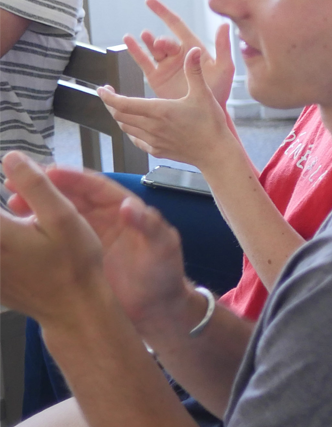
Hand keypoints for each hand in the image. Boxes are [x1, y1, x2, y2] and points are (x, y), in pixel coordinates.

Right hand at [6, 159, 192, 333]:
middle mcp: (103, 218)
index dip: (72, 177)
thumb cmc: (164, 276)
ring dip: (35, 206)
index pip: (96, 186)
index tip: (48, 172)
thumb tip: (130, 205)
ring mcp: (87, 238)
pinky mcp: (76, 258)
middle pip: (70, 195)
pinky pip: (53, 239)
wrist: (155, 310)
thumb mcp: (162, 249)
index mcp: (125, 209)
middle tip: (16, 182)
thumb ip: (150, 226)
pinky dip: (35, 232)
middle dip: (45, 187)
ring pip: (57, 214)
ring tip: (11, 202)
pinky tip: (17, 231)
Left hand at [100, 49, 236, 168]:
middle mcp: (151, 126)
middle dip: (110, 103)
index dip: (107, 96)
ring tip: (121, 106)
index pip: (123, 104)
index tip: (101, 89)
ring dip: (119, 116)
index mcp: (159, 110)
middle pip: (119, 115)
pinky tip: (135, 125)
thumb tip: (194, 50)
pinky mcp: (156, 150)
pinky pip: (135, 139)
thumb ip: (194, 71)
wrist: (215, 152)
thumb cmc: (211, 123)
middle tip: (109, 94)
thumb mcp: (203, 94)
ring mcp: (152, 140)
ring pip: (125, 127)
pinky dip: (130, 130)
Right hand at [122, 0, 232, 102]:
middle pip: (164, 40)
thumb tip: (225, 24)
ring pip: (152, 48)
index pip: (176, 25)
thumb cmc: (219, 90)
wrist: (207, 114)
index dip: (163, 13)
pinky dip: (135, 51)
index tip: (149, 1)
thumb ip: (223, 46)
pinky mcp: (156, 77)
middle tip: (161, 44)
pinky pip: (143, 61)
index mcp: (193, 48)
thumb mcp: (224, 67)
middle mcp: (178, 54)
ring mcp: (166, 64)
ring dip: (147, 42)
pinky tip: (128, 41)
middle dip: (161, 40)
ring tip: (143, 36)